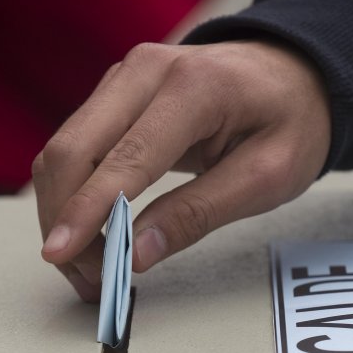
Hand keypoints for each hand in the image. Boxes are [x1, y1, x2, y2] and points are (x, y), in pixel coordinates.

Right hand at [33, 39, 331, 301]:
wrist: (292, 74)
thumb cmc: (289, 121)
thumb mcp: (267, 176)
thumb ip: (199, 214)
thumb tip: (134, 253)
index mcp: (194, 87)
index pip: (124, 157)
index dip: (87, 210)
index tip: (60, 253)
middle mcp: (145, 72)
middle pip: (72, 150)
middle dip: (65, 220)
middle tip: (89, 279)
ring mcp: (123, 80)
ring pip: (62, 151)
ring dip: (62, 214)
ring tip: (89, 269)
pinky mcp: (112, 96)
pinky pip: (74, 148)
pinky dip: (72, 196)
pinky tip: (89, 236)